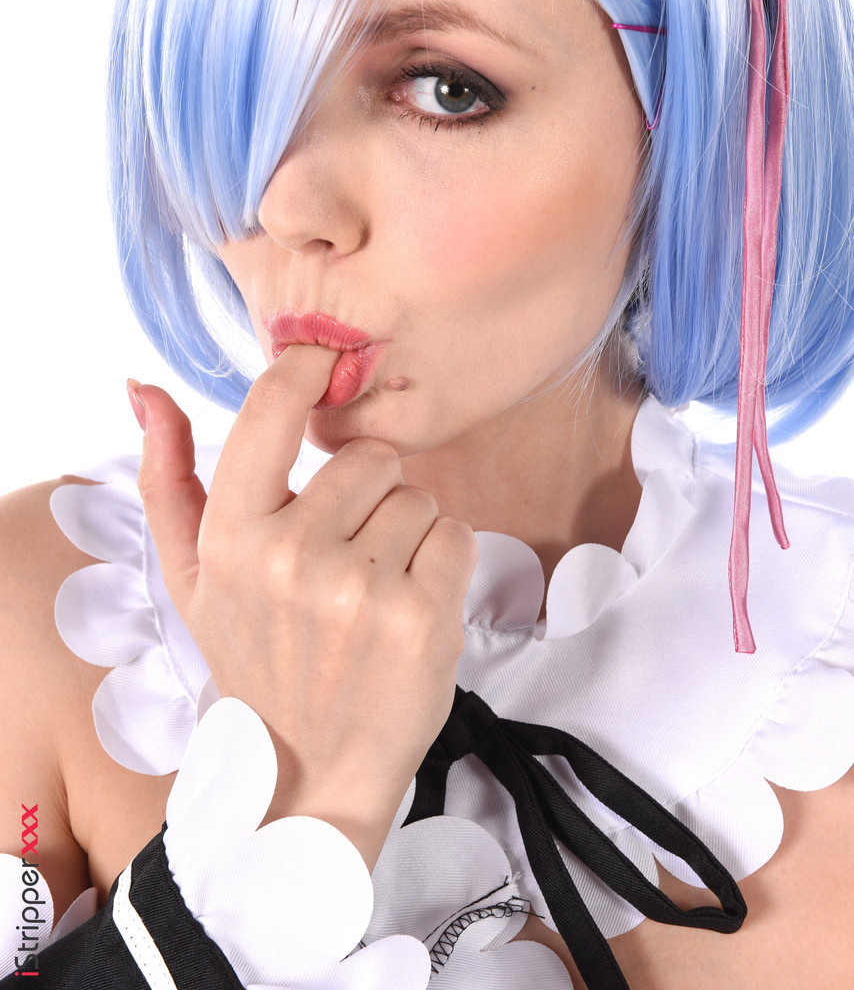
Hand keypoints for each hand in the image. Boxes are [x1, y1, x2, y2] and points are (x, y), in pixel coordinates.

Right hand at [130, 346, 477, 869]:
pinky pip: (456, 534)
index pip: (270, 412)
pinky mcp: (422, 617)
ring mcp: (360, 590)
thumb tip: (145, 387)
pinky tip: (409, 608)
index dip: (305, 371)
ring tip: (373, 592)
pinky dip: (444, 564)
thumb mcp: (192, 579)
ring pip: (416, 496)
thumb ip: (164, 479)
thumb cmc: (255, 661)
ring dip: (406, 535)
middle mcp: (291, 558)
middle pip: (370, 457)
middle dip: (368, 496)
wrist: (310, 772)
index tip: (324, 362)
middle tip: (345, 557)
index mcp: (231, 539)